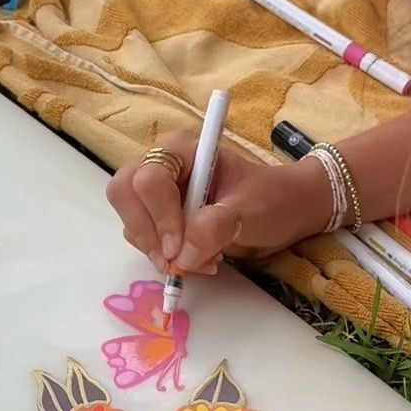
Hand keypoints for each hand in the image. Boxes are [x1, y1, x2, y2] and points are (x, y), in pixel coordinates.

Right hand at [107, 130, 334, 276]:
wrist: (287, 212)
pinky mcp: (160, 219)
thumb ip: (216, 227)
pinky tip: (196, 260)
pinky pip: (143, 240)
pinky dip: (164, 258)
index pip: (149, 178)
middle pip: (124, 194)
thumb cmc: (272, 200)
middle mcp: (163, 165)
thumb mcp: (250, 211)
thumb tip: (182, 255)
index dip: (159, 215)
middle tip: (176, 259)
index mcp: (183, 150)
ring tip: (202, 259)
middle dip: (147, 232)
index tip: (178, 247)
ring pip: (131, 221)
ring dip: (158, 250)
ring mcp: (158, 194)